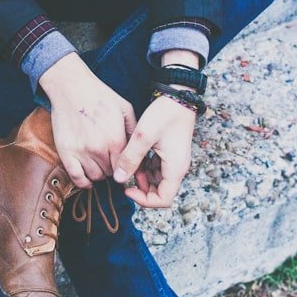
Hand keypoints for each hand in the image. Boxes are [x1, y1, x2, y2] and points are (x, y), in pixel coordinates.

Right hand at [39, 53, 136, 188]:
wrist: (71, 86)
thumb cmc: (98, 95)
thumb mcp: (125, 109)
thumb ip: (133, 131)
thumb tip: (139, 150)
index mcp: (116, 139)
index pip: (126, 166)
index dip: (126, 166)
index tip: (123, 163)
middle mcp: (99, 149)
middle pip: (111, 173)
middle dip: (113, 168)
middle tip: (109, 160)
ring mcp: (81, 151)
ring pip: (95, 176)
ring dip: (99, 173)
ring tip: (98, 163)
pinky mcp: (66, 152)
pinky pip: (76, 177)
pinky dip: (83, 182)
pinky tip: (87, 178)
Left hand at [112, 91, 195, 207]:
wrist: (178, 96)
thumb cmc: (164, 114)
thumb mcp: (143, 136)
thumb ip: (130, 158)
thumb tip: (119, 179)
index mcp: (175, 169)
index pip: (163, 200)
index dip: (143, 199)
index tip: (127, 188)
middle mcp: (177, 168)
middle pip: (159, 192)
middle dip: (141, 188)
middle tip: (124, 175)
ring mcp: (173, 161)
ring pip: (156, 181)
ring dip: (141, 177)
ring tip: (127, 163)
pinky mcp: (169, 153)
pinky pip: (156, 168)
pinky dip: (144, 167)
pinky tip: (133, 156)